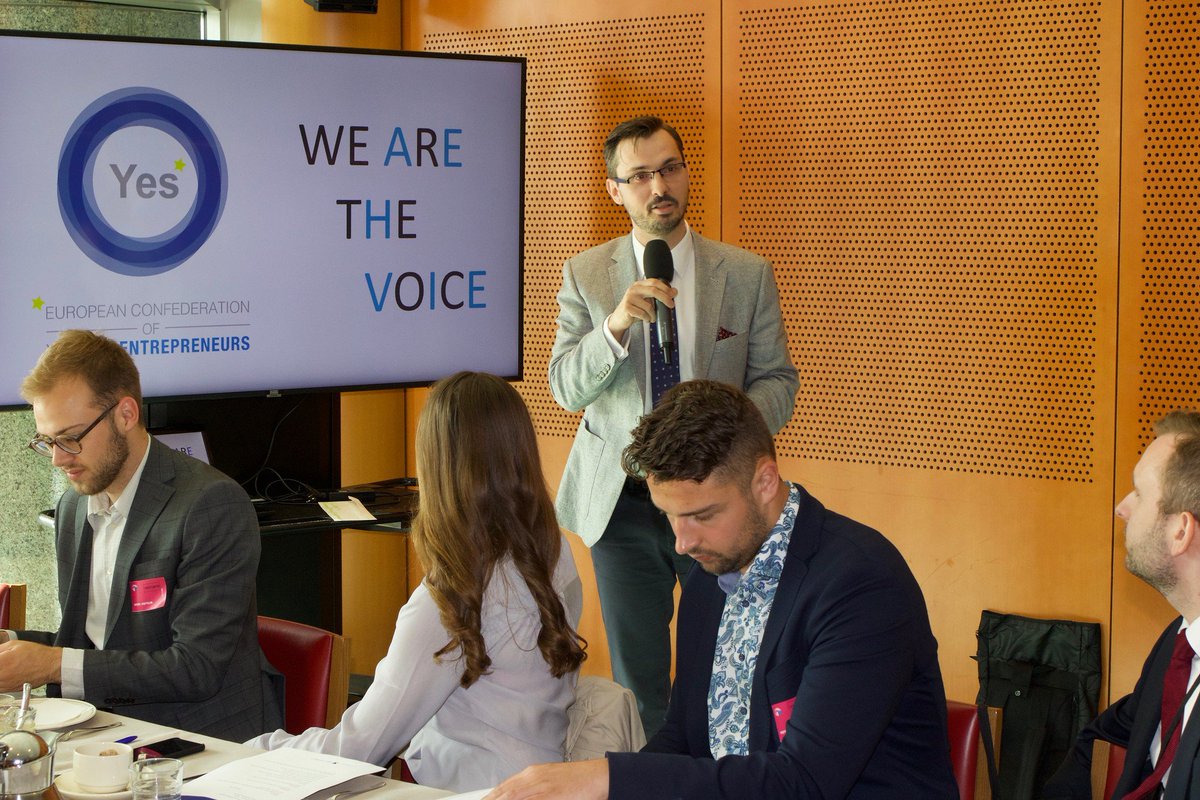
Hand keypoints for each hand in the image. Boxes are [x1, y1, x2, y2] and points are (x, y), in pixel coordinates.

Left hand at [0, 640, 61, 690]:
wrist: (50, 666)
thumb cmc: (35, 654)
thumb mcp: (13, 644)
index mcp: (1, 663)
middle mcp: (1, 677)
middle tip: (2, 662)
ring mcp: (5, 685)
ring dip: (0, 674)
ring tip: (5, 668)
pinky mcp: (9, 690)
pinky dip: (1, 680)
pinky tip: (6, 674)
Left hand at [486, 759, 607, 799]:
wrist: (597, 776)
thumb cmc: (576, 781)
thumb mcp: (549, 780)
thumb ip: (532, 788)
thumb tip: (515, 795)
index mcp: (532, 773)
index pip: (504, 787)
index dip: (490, 796)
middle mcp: (533, 777)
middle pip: (505, 793)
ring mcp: (540, 787)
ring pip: (512, 796)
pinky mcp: (549, 795)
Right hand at [607, 279, 676, 339]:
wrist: (619, 318)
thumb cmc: (633, 308)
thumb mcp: (646, 300)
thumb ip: (657, 295)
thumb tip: (673, 292)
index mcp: (639, 284)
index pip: (654, 282)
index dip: (665, 288)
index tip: (673, 294)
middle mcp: (634, 289)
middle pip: (653, 290)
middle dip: (665, 298)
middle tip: (671, 305)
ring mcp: (629, 298)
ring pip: (649, 306)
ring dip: (653, 314)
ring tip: (652, 317)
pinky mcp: (627, 307)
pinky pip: (643, 314)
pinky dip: (647, 318)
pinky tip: (646, 319)